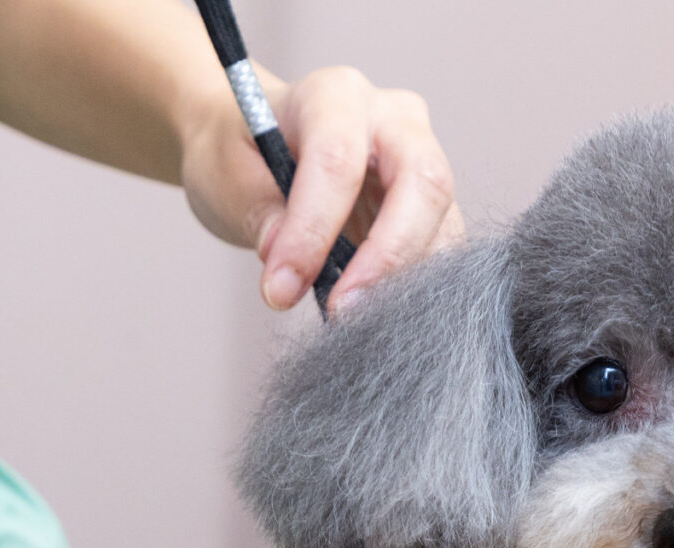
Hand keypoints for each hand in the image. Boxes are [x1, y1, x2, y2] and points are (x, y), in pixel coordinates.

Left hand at [178, 65, 463, 314]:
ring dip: (406, 281)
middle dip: (388, 257)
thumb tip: (291, 275)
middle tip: (344, 313)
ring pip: (444, 220)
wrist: (254, 151)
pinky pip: (442, 248)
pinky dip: (416, 288)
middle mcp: (392, 119)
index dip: (313, 230)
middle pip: (423, 182)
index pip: (339, 159)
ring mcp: (419, 160)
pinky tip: (379, 317)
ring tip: (358, 324)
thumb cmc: (240, 155)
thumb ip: (262, 219)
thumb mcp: (229, 179)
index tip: (281, 289)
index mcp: (334, 96)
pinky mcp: (429, 205)